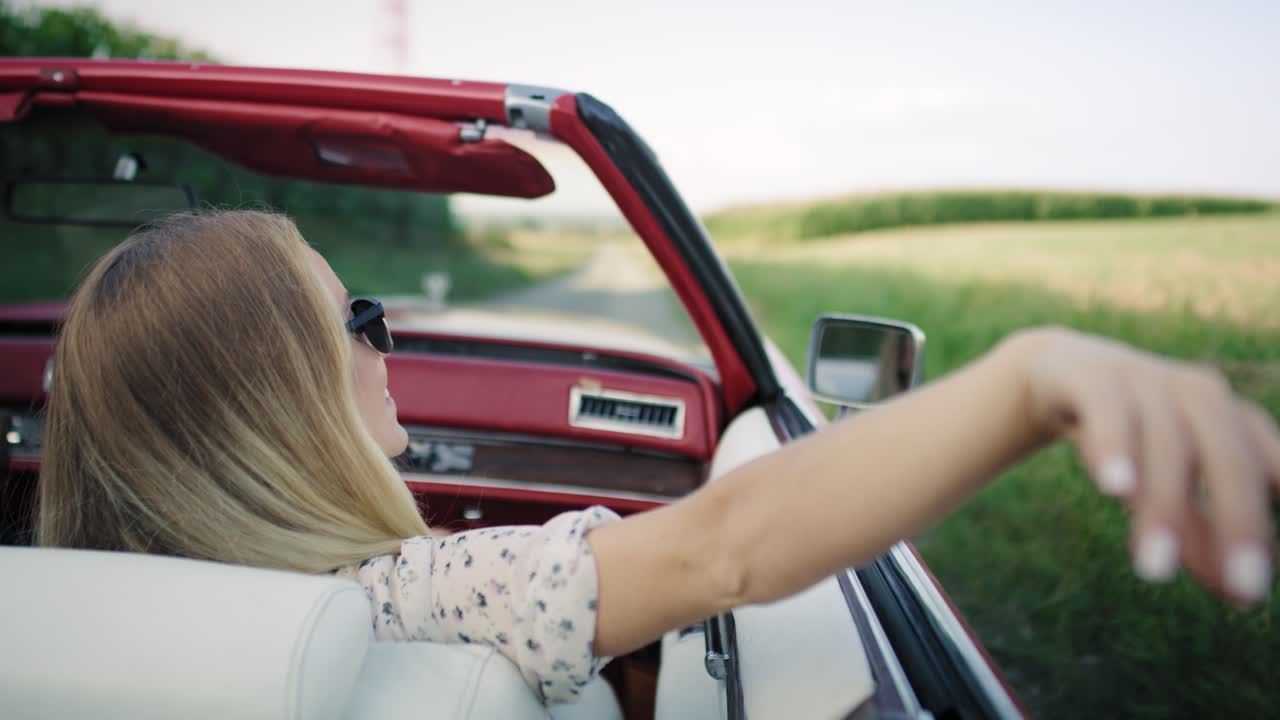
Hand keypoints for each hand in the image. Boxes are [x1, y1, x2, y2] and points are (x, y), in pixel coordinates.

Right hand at [1014, 327, 1278, 604]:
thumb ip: (1202, 533)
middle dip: (1241, 523)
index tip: (1271, 579)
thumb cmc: (1132, 438)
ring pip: (1166, 443)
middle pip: (1229, 458)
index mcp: (1234, 419)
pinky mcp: (1093, 378)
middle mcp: (1201, 395)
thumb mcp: (1168, 486)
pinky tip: (1115, 487)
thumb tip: (1242, 597)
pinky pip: (1109, 410)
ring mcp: (1147, 380)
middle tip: (1245, 589)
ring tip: (1155, 569)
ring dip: (1164, 507)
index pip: (1273, 469)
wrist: (1062, 371)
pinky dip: (1114, 447)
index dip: (1273, 520)